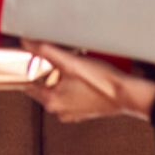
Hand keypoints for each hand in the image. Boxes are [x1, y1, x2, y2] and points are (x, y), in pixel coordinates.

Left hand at [22, 41, 154, 122]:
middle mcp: (59, 111)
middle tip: (53, 58)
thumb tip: (27, 42)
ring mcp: (72, 113)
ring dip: (60, 78)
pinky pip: (71, 96)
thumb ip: (45, 51)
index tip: (27, 59)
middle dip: (46, 72)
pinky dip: (72, 86)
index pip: (27, 84)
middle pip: (43, 87)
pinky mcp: (84, 111)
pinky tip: (81, 76)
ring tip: (69, 65)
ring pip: (57, 91)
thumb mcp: (70, 62)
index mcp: (51, 102)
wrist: (128, 95)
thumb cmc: (102, 82)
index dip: (27, 69)